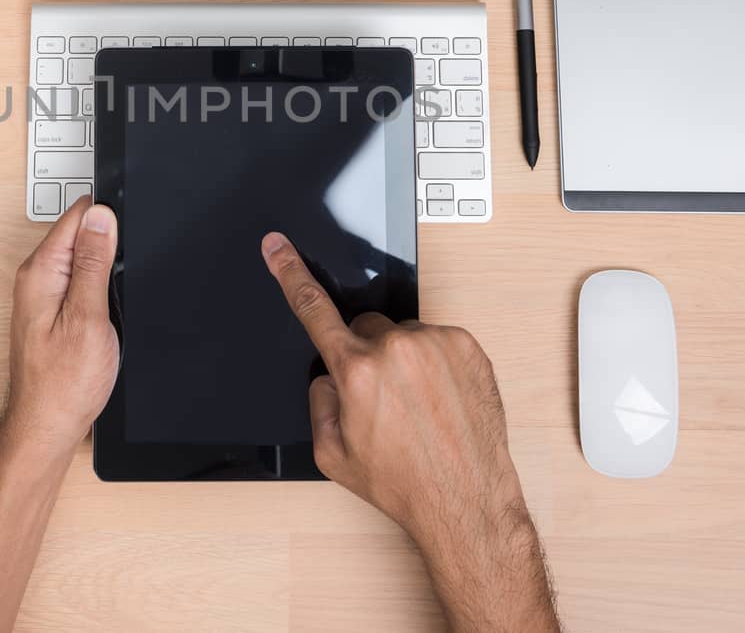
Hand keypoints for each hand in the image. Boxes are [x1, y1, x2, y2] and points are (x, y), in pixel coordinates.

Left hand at [4, 198, 119, 453]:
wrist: (47, 426)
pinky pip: (80, 281)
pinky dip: (99, 289)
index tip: (128, 231)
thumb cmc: (63, 384)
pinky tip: (107, 310)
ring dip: (105, 269)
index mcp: (41, 272)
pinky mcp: (53, 311)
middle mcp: (36, 279)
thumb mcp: (88, 318)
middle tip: (122, 279)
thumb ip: (94, 264)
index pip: (77, 216)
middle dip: (108, 244)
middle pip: (80, 234)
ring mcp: (43, 295)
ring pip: (83, 258)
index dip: (108, 217)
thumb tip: (102, 217)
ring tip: (113, 300)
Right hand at [261, 232, 557, 630]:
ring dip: (403, 360)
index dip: (289, 272)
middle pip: (365, 327)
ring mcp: (436, 343)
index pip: (313, 309)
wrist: (465, 499)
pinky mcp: (467, 346)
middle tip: (382, 397)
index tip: (277, 245)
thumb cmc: (403, 483)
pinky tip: (439, 400)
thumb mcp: (333, 454)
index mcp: (356, 371)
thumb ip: (319, 403)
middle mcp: (396, 349)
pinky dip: (434, 364)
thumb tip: (327, 376)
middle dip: (365, 354)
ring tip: (418, 406)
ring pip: (402, 334)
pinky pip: (436, 340)